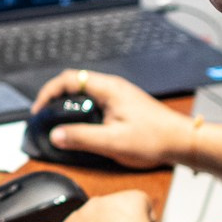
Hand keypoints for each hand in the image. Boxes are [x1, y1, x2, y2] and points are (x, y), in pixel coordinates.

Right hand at [29, 69, 195, 170]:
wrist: (182, 141)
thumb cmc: (155, 139)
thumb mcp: (113, 142)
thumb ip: (82, 138)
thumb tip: (56, 135)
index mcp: (109, 89)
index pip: (69, 79)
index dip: (48, 92)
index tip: (39, 110)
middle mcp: (112, 87)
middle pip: (74, 82)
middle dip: (54, 97)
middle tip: (44, 116)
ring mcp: (118, 95)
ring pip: (83, 92)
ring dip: (68, 104)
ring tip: (58, 122)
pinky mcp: (122, 104)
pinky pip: (94, 101)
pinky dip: (80, 110)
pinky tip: (80, 126)